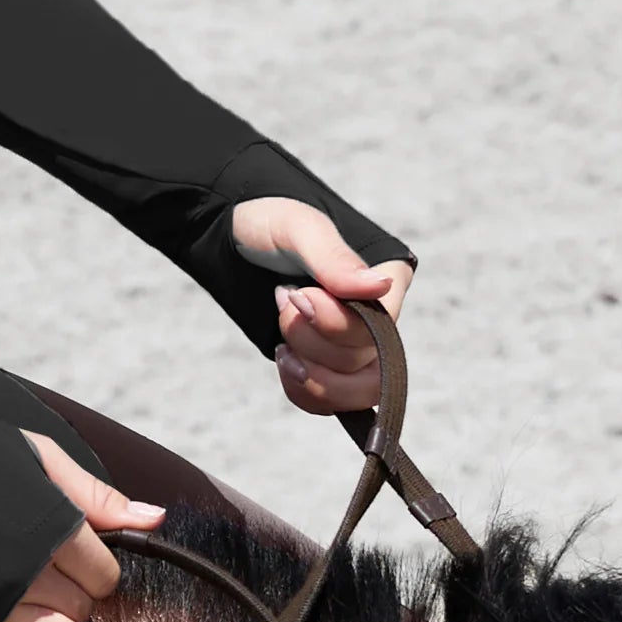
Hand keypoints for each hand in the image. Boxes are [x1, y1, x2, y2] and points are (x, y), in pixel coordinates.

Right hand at [0, 433, 164, 621]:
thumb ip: (96, 495)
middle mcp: (31, 573)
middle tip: (45, 571)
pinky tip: (0, 611)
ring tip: (34, 604)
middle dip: (73, 595)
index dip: (94, 567)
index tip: (72, 553)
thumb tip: (154, 520)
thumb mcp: (37, 456)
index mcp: (55, 528)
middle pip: (84, 612)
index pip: (106, 578)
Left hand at [230, 196, 413, 415]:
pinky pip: (332, 401)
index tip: (294, 294)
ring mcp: (356, 344)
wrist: (234, 234)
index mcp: (386, 275)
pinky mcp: (331, 365)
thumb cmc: (269, 221)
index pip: (380, 327)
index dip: (334, 324)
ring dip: (309, 373)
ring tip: (282, 342)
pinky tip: (284, 362)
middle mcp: (379, 315)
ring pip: (355, 391)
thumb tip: (381, 286)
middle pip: (363, 362)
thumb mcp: (298, 227)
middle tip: (281, 300)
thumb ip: (335, 259)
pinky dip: (303, 390)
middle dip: (310, 341)